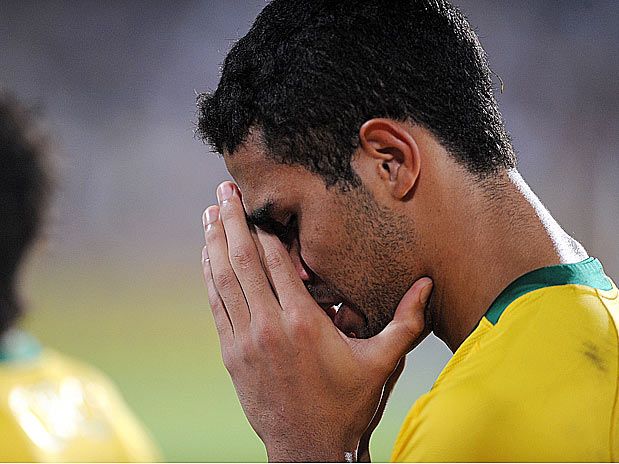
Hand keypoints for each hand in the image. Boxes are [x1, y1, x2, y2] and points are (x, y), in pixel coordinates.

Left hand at [202, 182, 432, 461]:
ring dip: (213, 244)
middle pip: (242, 261)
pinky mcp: (232, 355)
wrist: (308, 449)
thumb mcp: (380, 362)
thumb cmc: (347, 405)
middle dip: (231, 221)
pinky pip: (217, 305)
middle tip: (223, 190)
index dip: (264, 227)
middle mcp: (268, 326)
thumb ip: (404, 321)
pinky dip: (210, 277)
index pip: (277, 260)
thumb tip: (428, 285)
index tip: (255, 201)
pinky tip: (208, 258)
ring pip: (222, 280)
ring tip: (210, 214)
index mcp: (303, 322)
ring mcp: (244, 340)